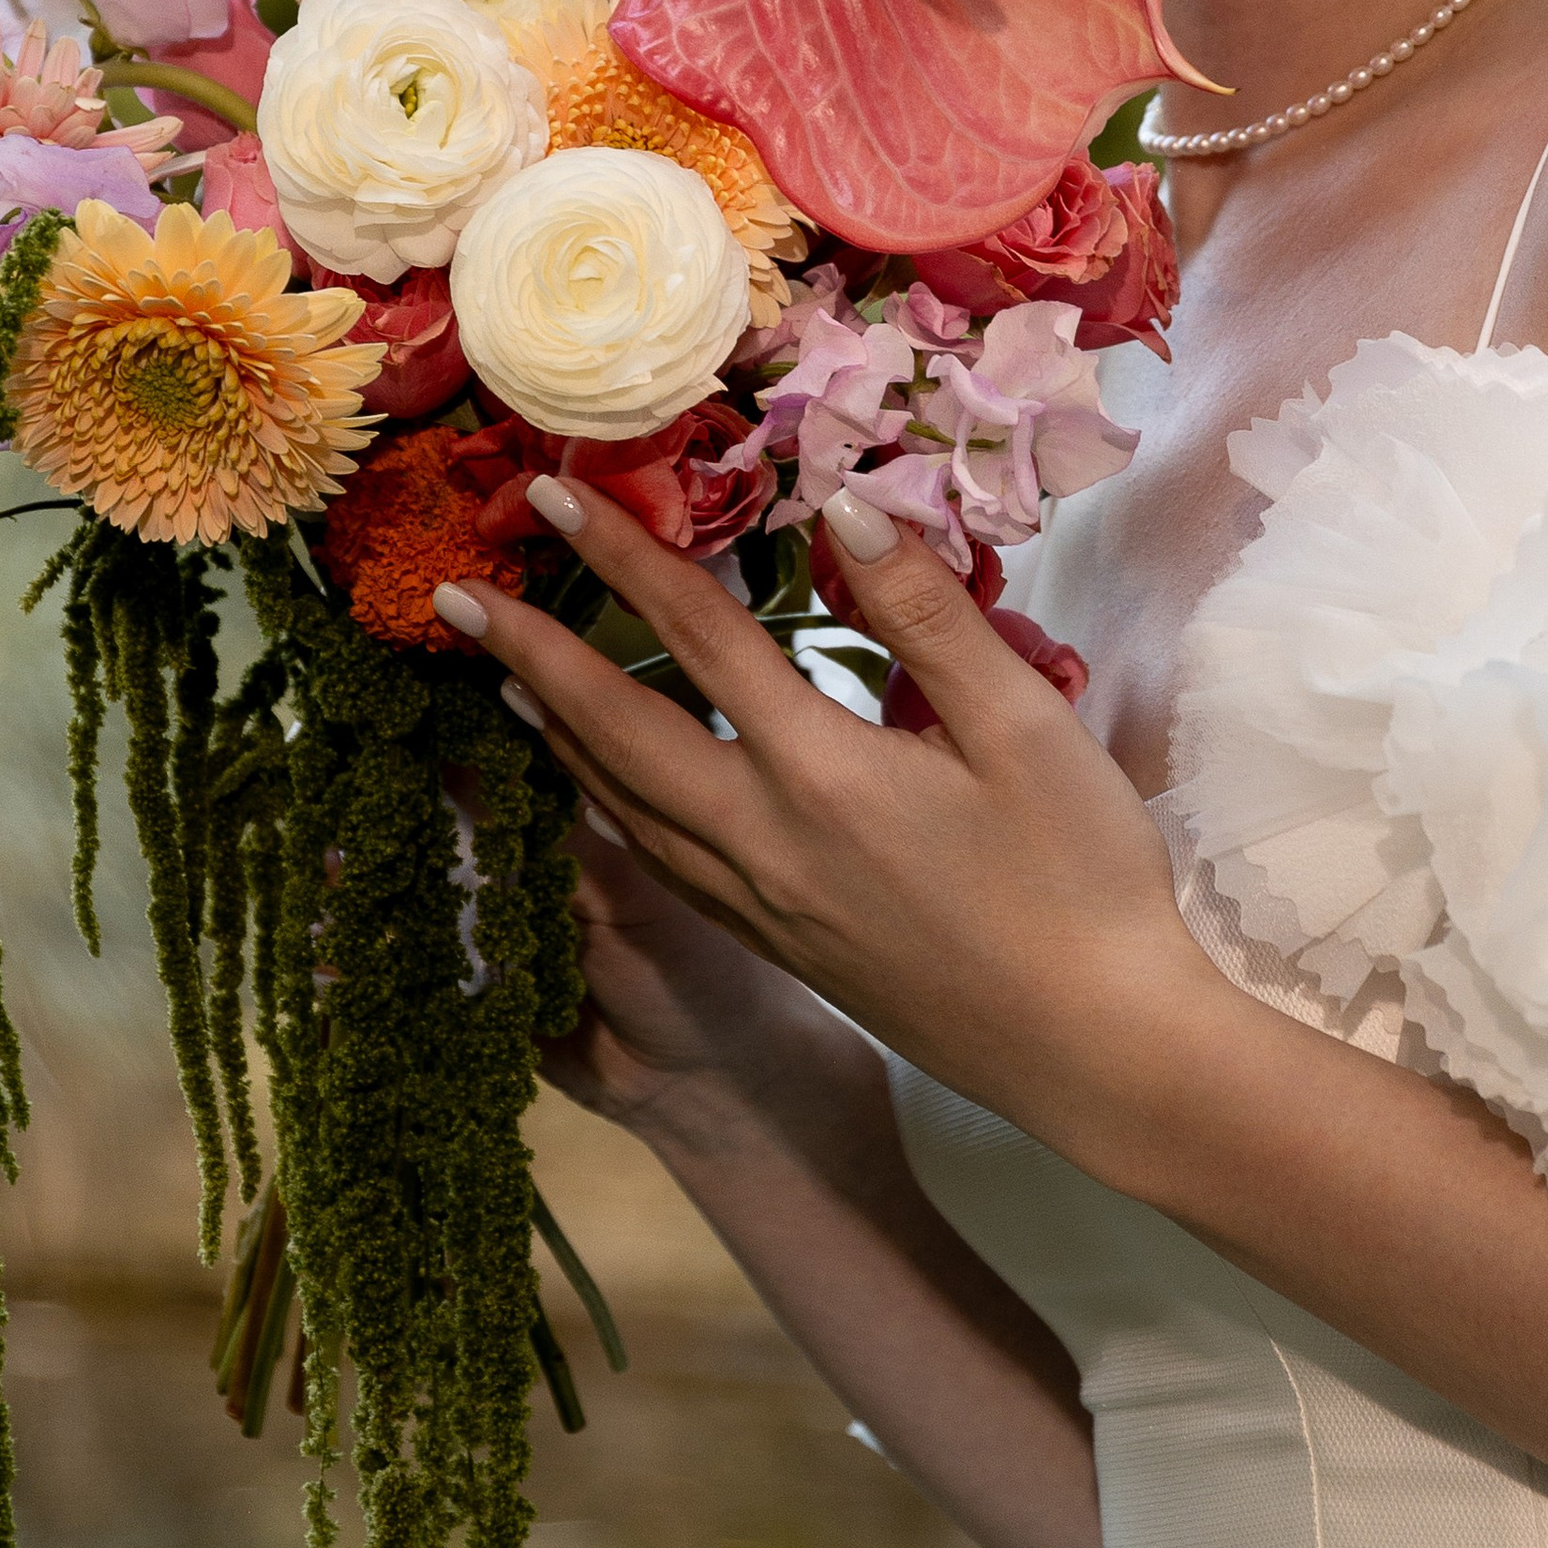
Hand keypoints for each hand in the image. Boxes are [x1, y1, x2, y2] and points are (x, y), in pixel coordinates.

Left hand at [439, 482, 1218, 1156]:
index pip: (696, 638)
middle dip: (530, 660)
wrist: (1094, 1054)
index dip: (620, 556)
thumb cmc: (1080, 881)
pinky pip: (657, 864)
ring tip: (503, 687)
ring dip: (555, 740)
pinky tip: (605, 796)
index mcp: (820, 775)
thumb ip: (927, 616)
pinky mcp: (780, 948)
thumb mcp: (1026, 728)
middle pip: (616, 736)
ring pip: (624, 811)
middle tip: (453, 601)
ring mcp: (762, 908)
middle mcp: (762, 844)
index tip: (548, 493)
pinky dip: (607, 810)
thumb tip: (844, 508)